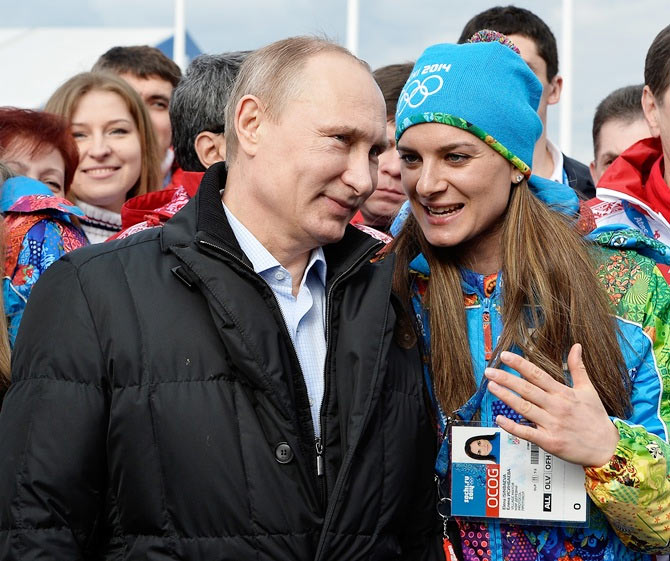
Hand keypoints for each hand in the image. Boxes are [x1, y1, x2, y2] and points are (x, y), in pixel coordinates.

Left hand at [484, 344, 620, 467]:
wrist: (607, 448)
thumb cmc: (596, 418)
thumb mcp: (588, 390)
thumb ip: (578, 368)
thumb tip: (576, 346)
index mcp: (563, 393)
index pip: (537, 375)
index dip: (520, 364)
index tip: (505, 355)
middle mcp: (556, 407)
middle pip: (527, 389)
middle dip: (507, 379)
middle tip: (489, 370)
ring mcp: (552, 424)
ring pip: (525, 408)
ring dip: (506, 397)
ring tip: (491, 386)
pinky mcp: (549, 442)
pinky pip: (527, 432)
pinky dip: (512, 426)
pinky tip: (499, 418)